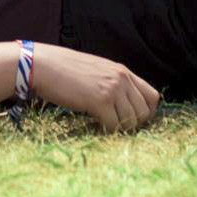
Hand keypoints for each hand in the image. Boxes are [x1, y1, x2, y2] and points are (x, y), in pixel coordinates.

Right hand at [26, 44, 158, 132]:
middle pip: (145, 112)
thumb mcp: (96, 71)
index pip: (153, 96)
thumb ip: (112, 83)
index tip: (133, 120)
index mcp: (122, 71)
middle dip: (134, 124)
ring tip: (104, 125)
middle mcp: (121, 78)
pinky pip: (115, 125)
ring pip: (132, 121)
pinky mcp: (100, 101)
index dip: (146, 112)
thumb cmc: (64, 70)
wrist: (43, 65)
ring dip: (120, 128)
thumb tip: (123, 105)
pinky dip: (107, 131)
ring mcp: (112, 89)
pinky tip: (95, 125)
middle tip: (117, 126)